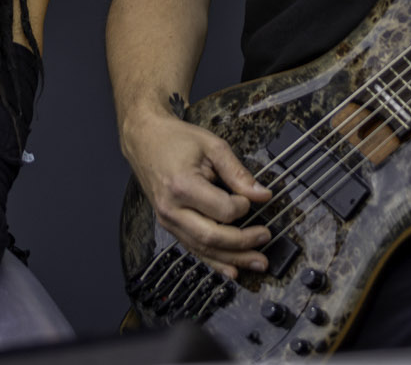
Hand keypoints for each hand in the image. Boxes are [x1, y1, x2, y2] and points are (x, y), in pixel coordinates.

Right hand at [121, 108, 274, 277]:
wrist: (145, 140)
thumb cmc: (176, 140)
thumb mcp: (212, 147)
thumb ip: (238, 173)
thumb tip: (261, 194)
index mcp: (182, 185)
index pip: (222, 210)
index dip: (243, 207)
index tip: (252, 199)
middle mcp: (172, 208)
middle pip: (211, 237)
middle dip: (243, 243)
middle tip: (265, 238)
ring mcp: (168, 220)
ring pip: (203, 249)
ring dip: (233, 258)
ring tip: (257, 262)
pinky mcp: (169, 225)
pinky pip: (193, 248)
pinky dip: (214, 261)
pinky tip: (231, 269)